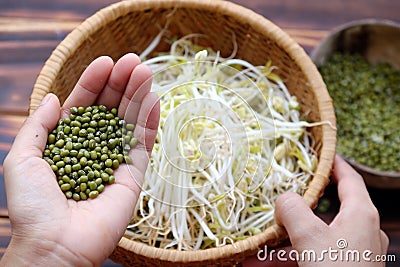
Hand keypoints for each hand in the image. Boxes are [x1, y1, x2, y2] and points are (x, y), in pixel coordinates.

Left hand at [1, 54, 159, 265]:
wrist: (55, 245)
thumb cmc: (33, 205)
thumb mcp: (22, 158)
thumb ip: (38, 126)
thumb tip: (56, 99)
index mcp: (68, 142)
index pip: (84, 106)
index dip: (94, 82)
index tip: (105, 62)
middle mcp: (93, 148)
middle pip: (110, 109)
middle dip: (121, 83)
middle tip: (134, 61)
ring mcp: (115, 160)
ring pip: (129, 121)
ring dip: (138, 95)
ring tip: (145, 71)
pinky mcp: (133, 174)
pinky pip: (144, 144)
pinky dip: (150, 122)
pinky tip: (154, 99)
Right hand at [243, 155, 388, 266]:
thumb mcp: (309, 236)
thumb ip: (292, 209)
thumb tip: (282, 199)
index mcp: (360, 214)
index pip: (349, 178)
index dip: (334, 164)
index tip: (320, 154)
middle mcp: (360, 231)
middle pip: (326, 209)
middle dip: (297, 207)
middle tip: (281, 196)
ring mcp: (352, 253)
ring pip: (313, 237)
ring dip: (284, 239)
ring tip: (258, 239)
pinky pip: (310, 256)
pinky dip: (287, 257)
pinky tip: (258, 261)